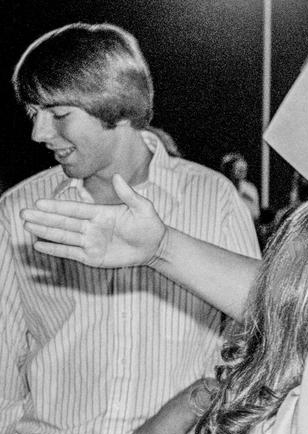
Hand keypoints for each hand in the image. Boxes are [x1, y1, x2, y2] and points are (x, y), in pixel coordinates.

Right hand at [21, 174, 165, 266]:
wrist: (156, 247)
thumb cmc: (150, 225)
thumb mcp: (143, 208)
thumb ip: (129, 194)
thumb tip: (117, 176)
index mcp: (99, 213)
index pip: (74, 209)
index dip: (57, 207)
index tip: (39, 203)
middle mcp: (91, 226)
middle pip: (63, 222)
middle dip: (44, 218)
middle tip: (23, 213)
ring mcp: (90, 242)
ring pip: (64, 236)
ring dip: (45, 232)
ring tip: (27, 226)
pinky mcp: (93, 257)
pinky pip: (71, 253)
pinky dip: (56, 249)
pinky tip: (40, 244)